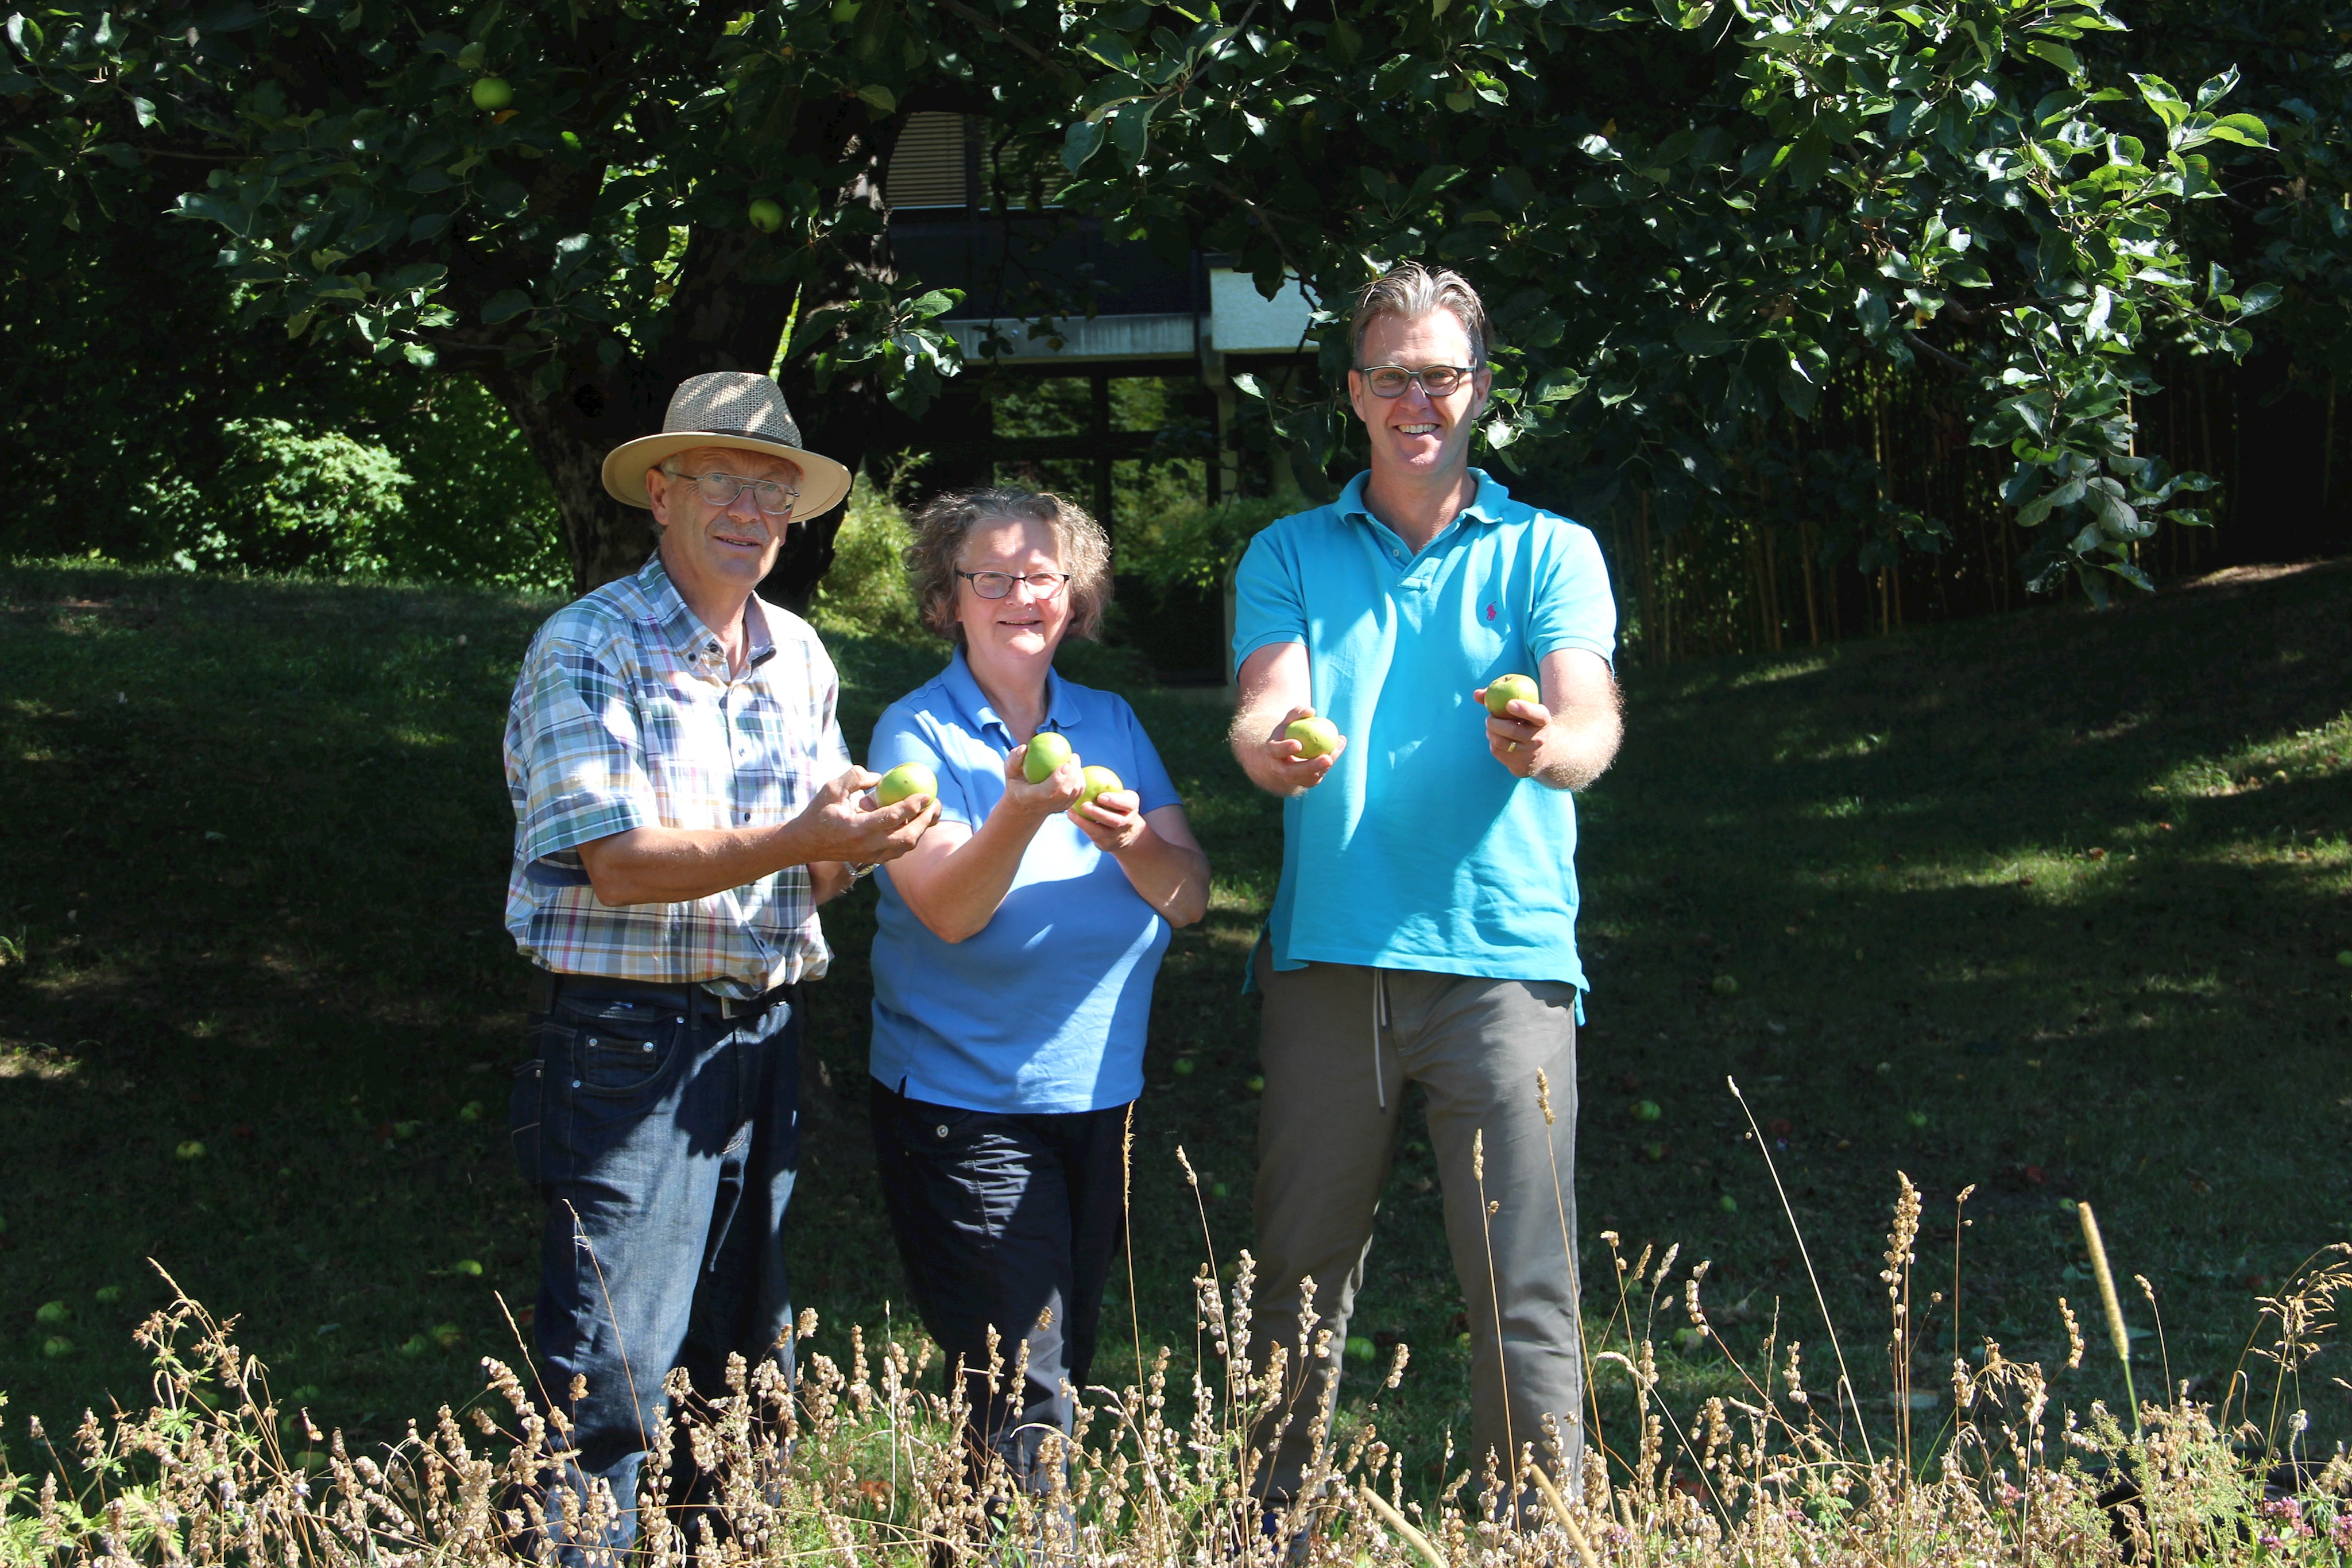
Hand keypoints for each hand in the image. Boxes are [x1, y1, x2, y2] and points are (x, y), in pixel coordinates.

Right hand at [796, 766, 937, 863]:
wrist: (806, 843)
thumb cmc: (818, 812)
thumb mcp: (831, 788)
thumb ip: (855, 777)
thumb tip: (880, 777)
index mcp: (856, 828)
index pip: (890, 818)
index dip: (911, 806)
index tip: (925, 794)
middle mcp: (866, 846)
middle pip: (906, 837)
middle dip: (925, 820)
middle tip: (935, 803)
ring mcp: (871, 856)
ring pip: (905, 846)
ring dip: (921, 830)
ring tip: (930, 812)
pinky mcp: (873, 860)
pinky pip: (899, 850)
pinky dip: (911, 837)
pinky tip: (916, 823)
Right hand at [1000, 743, 1083, 819]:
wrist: (1026, 805)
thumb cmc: (1017, 783)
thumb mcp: (1010, 771)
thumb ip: (1014, 759)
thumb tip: (1025, 747)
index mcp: (1032, 797)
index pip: (1047, 791)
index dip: (1057, 779)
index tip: (1064, 764)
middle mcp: (1047, 805)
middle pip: (1065, 791)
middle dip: (1073, 773)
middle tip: (1073, 756)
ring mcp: (1058, 807)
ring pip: (1075, 792)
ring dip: (1078, 775)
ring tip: (1074, 759)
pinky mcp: (1066, 806)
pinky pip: (1078, 792)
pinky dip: (1080, 779)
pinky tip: (1077, 767)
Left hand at [1070, 789, 1145, 852]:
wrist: (1127, 832)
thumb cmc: (1118, 804)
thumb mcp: (1120, 794)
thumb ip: (1107, 785)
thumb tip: (1082, 769)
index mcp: (1132, 806)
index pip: (1127, 803)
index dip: (1115, 801)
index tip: (1100, 796)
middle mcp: (1127, 822)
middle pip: (1115, 821)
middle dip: (1099, 814)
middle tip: (1084, 805)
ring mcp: (1117, 836)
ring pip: (1101, 832)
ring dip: (1085, 823)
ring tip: (1071, 813)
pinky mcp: (1106, 845)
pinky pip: (1093, 837)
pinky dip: (1081, 827)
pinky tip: (1071, 817)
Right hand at [1261, 705, 1343, 792]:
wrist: (1280, 758)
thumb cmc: (1285, 735)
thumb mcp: (1287, 723)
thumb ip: (1297, 714)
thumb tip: (1311, 711)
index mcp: (1272, 752)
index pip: (1276, 751)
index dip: (1286, 748)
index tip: (1298, 744)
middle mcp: (1279, 769)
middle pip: (1293, 772)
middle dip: (1311, 767)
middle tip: (1327, 758)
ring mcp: (1292, 779)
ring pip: (1309, 778)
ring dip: (1324, 766)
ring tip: (1336, 750)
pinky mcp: (1305, 783)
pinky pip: (1317, 777)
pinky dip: (1328, 765)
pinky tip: (1337, 750)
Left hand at [1472, 686, 1549, 779]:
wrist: (1543, 751)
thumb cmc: (1526, 721)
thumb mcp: (1522, 708)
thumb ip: (1500, 696)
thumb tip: (1476, 694)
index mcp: (1543, 720)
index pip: (1537, 715)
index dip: (1524, 709)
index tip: (1509, 704)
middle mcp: (1539, 739)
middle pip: (1511, 730)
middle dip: (1494, 722)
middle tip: (1489, 718)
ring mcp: (1529, 754)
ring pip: (1501, 742)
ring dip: (1491, 732)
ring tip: (1492, 728)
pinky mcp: (1520, 766)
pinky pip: (1497, 752)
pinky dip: (1492, 743)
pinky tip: (1497, 739)